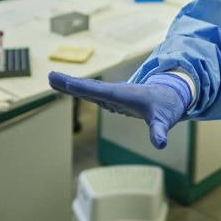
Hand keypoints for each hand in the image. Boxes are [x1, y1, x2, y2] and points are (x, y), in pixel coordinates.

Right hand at [48, 71, 190, 148]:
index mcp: (124, 95)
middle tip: (50, 76)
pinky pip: (91, 93)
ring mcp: (112, 95)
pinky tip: (67, 87)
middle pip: (89, 87)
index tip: (68, 82)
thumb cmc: (165, 108)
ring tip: (52, 79)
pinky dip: (78, 90)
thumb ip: (159, 131)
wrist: (169, 96)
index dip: (83, 88)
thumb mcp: (164, 120)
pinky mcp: (111, 99)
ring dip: (70, 85)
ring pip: (88, 89)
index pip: (100, 91)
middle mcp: (115, 92)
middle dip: (70, 83)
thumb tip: (160, 144)